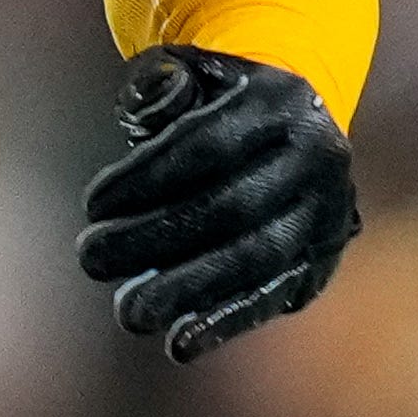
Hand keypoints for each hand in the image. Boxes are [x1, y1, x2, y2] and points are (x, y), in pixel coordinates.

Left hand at [77, 45, 354, 359]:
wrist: (299, 124)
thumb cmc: (221, 101)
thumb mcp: (194, 72)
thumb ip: (160, 84)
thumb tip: (143, 107)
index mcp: (281, 102)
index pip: (207, 145)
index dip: (147, 178)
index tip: (91, 205)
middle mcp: (317, 157)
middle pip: (231, 207)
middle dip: (155, 238)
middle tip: (90, 258)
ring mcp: (327, 211)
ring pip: (257, 258)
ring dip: (187, 289)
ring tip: (127, 311)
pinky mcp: (323, 257)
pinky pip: (274, 294)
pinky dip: (226, 322)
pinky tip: (178, 344)